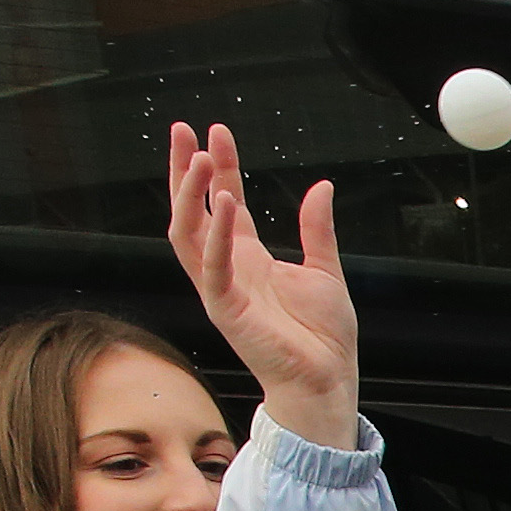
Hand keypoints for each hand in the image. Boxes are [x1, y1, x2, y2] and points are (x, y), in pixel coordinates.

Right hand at [163, 120, 357, 446]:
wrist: (328, 381)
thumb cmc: (324, 337)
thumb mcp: (326, 270)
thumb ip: (316, 229)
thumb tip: (322, 186)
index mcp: (248, 258)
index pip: (223, 202)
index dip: (219, 167)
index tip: (216, 132)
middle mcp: (227, 269)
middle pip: (192, 210)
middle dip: (184, 170)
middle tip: (182, 130)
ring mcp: (222, 289)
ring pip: (188, 234)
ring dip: (189, 195)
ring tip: (196, 157)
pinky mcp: (227, 311)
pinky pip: (212, 269)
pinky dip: (215, 237)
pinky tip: (221, 203)